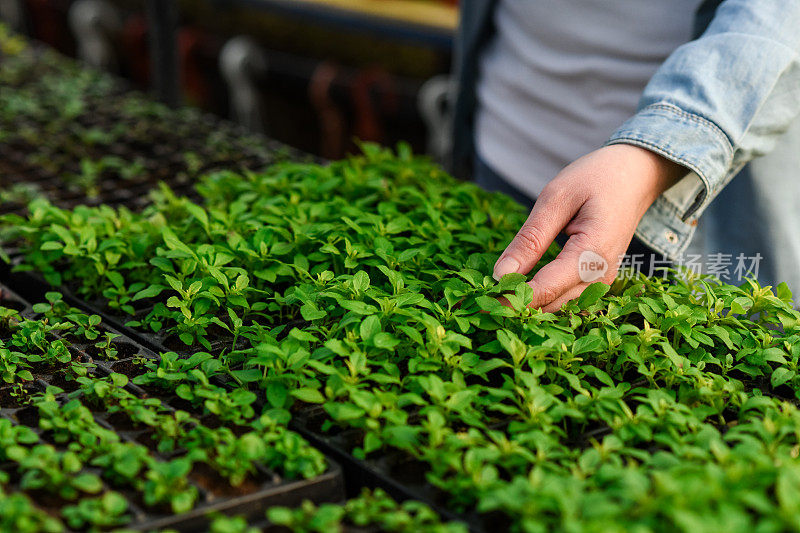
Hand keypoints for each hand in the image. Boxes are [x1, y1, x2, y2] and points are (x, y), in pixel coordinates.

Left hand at [492, 144, 684, 311]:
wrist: (635, 176)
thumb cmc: (594, 179)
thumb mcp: (555, 199)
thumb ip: (529, 240)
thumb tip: (500, 275)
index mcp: (592, 253)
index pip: (544, 289)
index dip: (510, 298)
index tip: (481, 301)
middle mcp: (601, 276)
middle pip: (549, 306)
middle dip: (515, 305)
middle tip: (481, 301)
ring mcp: (602, 283)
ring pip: (556, 309)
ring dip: (527, 306)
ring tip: (495, 294)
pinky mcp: (597, 283)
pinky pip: (566, 301)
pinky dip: (542, 299)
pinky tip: (519, 288)